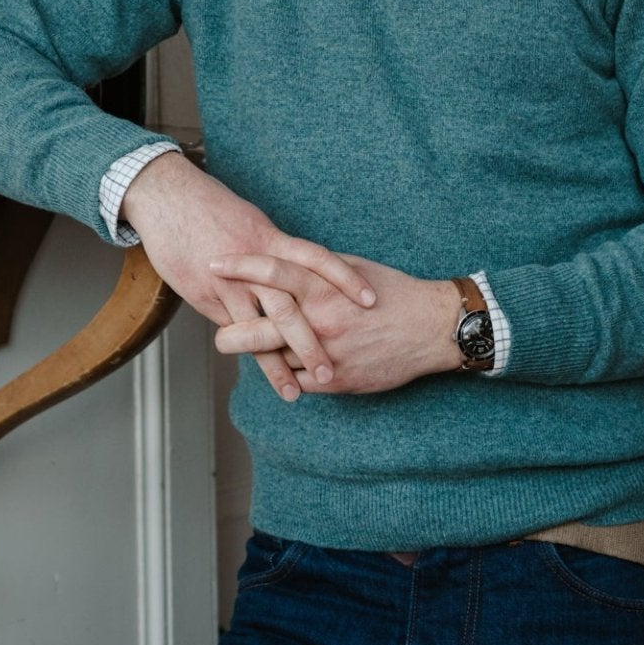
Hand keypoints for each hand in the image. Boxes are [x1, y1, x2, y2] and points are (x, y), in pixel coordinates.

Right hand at [119, 153, 375, 403]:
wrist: (167, 196)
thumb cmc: (210, 206)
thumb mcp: (250, 222)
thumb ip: (274, 249)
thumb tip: (296, 268)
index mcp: (270, 237)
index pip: (317, 259)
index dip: (345, 278)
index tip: (369, 299)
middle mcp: (253, 260)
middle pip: (289, 306)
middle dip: (311, 342)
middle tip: (331, 371)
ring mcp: (226, 279)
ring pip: (257, 328)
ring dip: (277, 363)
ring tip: (294, 393)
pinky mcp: (203, 293)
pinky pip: (229, 328)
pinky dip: (245, 351)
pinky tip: (254, 371)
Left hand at [209, 253, 462, 395]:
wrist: (428, 329)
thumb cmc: (391, 291)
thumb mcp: (351, 268)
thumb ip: (316, 269)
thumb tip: (286, 262)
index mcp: (321, 286)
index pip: (270, 272)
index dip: (239, 268)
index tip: (215, 265)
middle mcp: (318, 320)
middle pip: (257, 329)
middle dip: (230, 333)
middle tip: (218, 333)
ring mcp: (325, 354)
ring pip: (275, 360)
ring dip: (259, 357)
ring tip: (244, 355)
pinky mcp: (335, 381)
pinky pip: (296, 382)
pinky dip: (285, 375)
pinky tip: (280, 370)